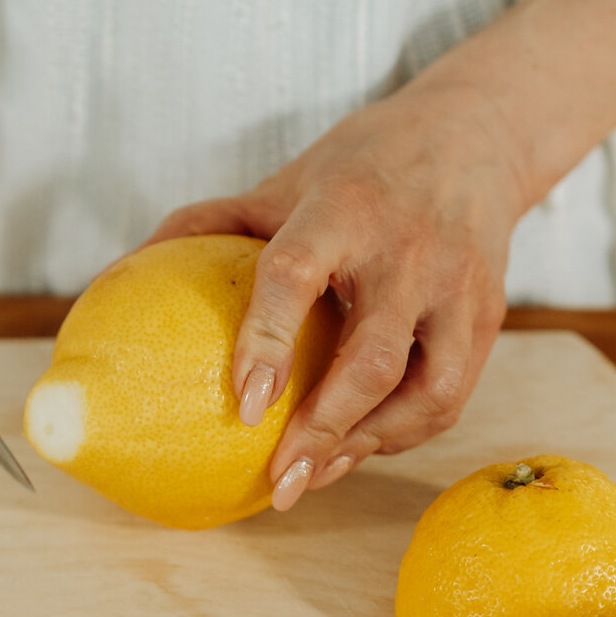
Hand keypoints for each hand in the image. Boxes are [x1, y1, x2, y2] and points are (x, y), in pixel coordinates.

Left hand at [146, 85, 520, 509]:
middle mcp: (407, 249)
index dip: (267, 341)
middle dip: (323, 429)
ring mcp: (458, 286)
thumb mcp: (284, 181)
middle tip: (280, 480)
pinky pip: (450, 394)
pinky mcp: (489, 316)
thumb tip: (127, 270)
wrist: (472, 136)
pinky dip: (403, 431)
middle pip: (370, 358)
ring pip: (425, 391)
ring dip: (367, 445)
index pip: (296, 275)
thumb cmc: (360, 165)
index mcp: (341, 208)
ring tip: (315, 475)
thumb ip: (211, 223)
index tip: (244, 404)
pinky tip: (359, 445)